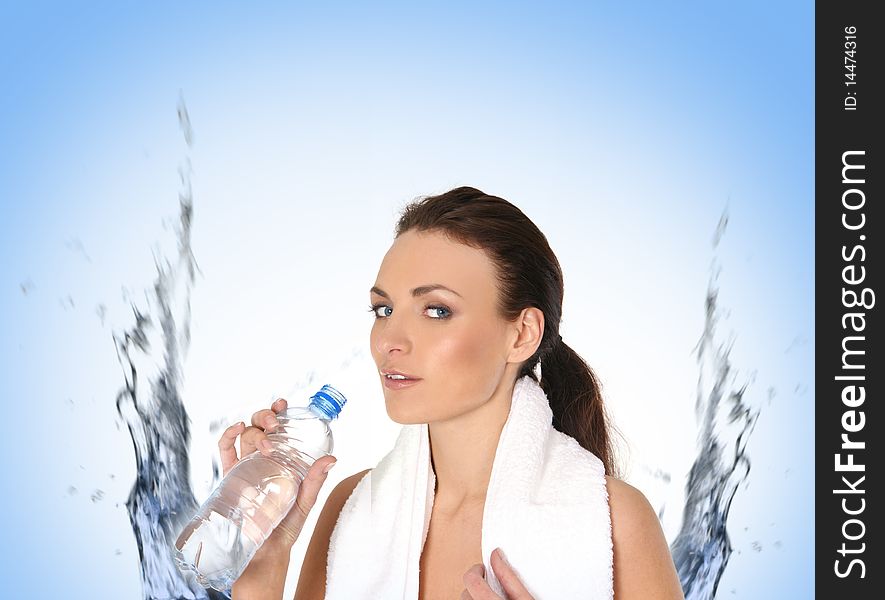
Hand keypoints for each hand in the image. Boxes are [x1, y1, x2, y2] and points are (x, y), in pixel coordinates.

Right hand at [218, 397, 338, 550]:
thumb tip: (331, 458)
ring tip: (266, 433)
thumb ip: (314, 481)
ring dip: (253, 426)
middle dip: (266, 417)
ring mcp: (244, 468)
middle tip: (276, 423)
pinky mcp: (229, 479)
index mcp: (279, 462)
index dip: (278, 413)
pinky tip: (238, 428)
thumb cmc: (284, 530)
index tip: (284, 404)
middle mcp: (261, 461)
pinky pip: (224, 452)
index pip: (278, 431)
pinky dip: (228, 436)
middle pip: (259, 428)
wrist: (262, 555)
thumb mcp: (304, 503)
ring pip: (244, 436)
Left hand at [461, 548, 534, 599]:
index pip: (470, 580)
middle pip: (465, 592)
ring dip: (474, 596)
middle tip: (490, 583)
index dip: (475, 570)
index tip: (483, 568)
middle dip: (476, 585)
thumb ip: (509, 577)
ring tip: (490, 596)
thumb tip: (496, 554)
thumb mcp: (525, 598)